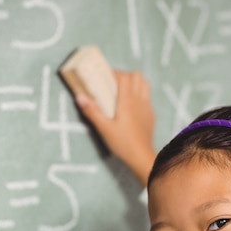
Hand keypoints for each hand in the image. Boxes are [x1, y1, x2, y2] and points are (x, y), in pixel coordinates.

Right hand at [75, 70, 155, 185]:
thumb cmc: (122, 144)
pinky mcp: (151, 115)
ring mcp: (147, 107)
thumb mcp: (103, 128)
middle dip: (125, 75)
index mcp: (127, 102)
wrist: (142, 157)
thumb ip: (92, 111)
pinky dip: (139, 94)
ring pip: (145, 84)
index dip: (115, 73)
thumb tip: (79, 97)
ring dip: (134, 82)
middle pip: (137, 76)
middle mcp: (140, 101)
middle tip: (113, 83)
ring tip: (123, 91)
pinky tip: (131, 106)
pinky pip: (147, 97)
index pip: (125, 76)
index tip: (105, 77)